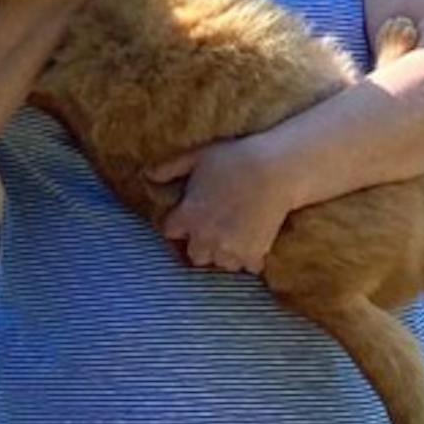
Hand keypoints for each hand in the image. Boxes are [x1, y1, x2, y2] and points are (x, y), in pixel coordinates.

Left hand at [146, 134, 294, 273]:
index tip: (188, 217)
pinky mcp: (254, 253)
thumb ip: (170, 168)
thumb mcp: (197, 156)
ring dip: (224, 253)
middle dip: (201, 243)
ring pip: (220, 263)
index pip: (170, 231)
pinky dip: (249, 258)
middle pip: (195, 255)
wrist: (276, 170)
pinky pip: (246, 267)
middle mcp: (205, 237)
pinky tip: (252, 242)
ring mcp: (230, 248)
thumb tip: (147, 174)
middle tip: (213, 229)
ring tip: (233, 237)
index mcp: (187, 216)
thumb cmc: (235, 158)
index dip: (178, 224)